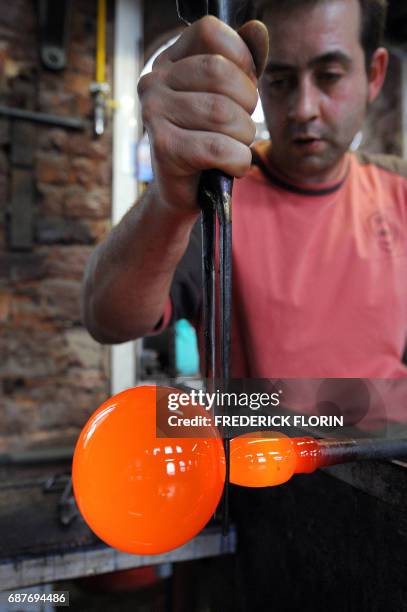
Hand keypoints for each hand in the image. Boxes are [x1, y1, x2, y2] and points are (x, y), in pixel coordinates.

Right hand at [137, 16, 268, 214]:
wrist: (183, 191)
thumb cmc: (207, 140)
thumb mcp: (228, 98)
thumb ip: (243, 63)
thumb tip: (257, 29)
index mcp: (169, 61)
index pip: (210, 32)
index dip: (240, 58)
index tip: (242, 88)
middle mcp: (154, 82)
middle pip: (221, 73)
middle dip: (247, 105)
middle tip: (241, 125)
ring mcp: (153, 115)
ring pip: (224, 114)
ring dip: (244, 137)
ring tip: (235, 147)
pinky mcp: (164, 148)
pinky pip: (220, 148)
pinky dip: (238, 161)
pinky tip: (231, 166)